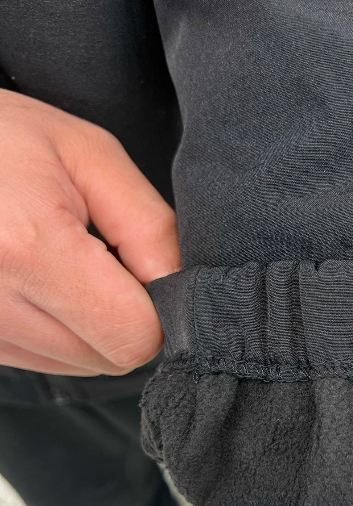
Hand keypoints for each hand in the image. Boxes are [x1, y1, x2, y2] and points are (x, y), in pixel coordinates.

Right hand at [0, 89, 179, 375]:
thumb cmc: (1, 138)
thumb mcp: (88, 154)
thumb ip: (149, 227)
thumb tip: (181, 287)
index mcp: (27, 249)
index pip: (133, 336)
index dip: (156, 305)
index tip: (142, 265)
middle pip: (111, 359)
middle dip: (125, 314)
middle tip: (98, 256)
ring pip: (80, 367)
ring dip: (91, 324)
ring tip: (59, 262)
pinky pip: (43, 361)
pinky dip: (57, 329)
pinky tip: (36, 280)